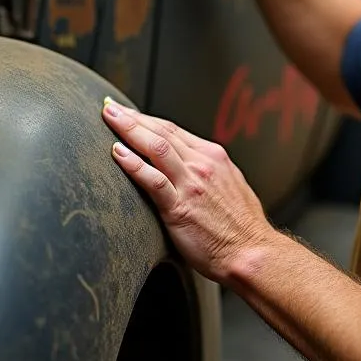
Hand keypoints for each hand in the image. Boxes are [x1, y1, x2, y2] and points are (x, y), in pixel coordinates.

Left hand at [102, 100, 271, 283]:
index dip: (148, 119)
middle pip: (162, 132)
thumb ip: (209, 170)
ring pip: (156, 147)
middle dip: (133, 117)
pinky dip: (134, 164)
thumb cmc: (241, 226)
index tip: (128, 113)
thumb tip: (189, 163)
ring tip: (109, 118)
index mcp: (213, 157)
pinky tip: (117, 153)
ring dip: (130, 130)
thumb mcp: (230, 184)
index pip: (173, 130)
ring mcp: (191, 184)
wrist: (251, 253)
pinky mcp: (180, 207)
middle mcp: (202, 164)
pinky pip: (153, 180)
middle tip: (110, 107)